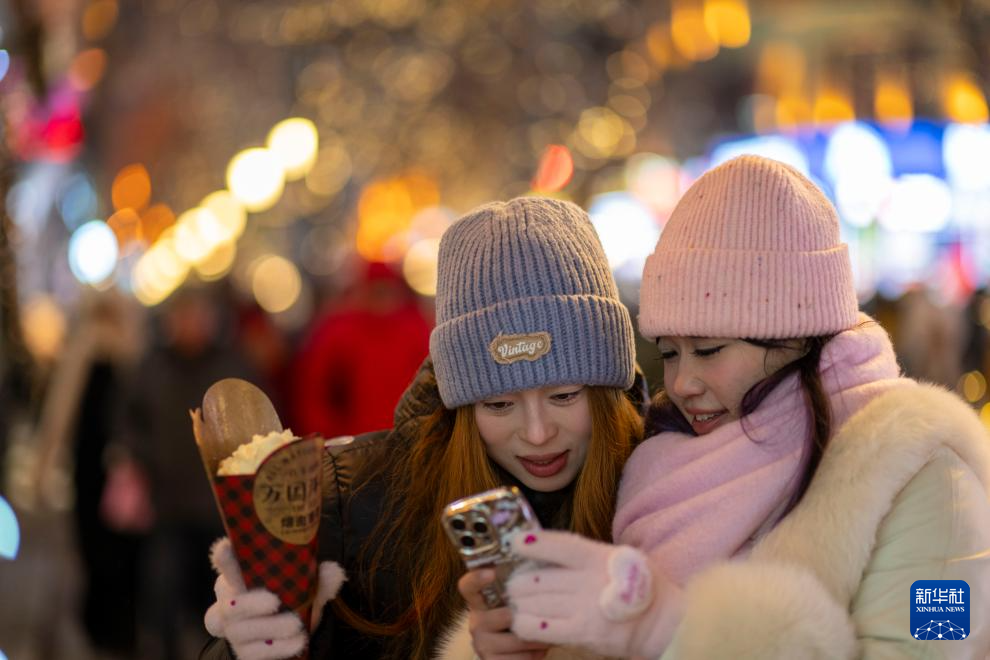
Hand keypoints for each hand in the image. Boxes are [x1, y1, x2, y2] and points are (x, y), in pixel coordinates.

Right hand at [204, 538, 345, 659]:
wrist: (290, 637)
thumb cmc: (291, 601)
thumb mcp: (306, 588)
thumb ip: (319, 579)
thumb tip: (334, 571)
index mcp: (242, 579)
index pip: (227, 566)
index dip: (224, 558)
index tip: (226, 547)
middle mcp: (230, 604)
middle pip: (230, 604)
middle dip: (251, 603)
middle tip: (275, 602)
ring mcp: (234, 631)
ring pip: (241, 631)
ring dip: (271, 627)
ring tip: (296, 624)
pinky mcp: (243, 653)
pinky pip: (254, 653)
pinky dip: (278, 648)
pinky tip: (298, 642)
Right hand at [458, 568, 549, 659]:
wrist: (511, 651)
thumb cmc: (518, 616)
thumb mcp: (516, 599)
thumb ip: (521, 585)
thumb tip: (542, 565)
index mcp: (479, 600)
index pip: (468, 586)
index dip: (477, 578)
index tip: (491, 573)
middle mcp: (477, 621)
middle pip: (504, 616)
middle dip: (529, 616)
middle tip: (546, 613)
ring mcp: (482, 644)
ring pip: (518, 640)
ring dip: (539, 637)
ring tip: (548, 632)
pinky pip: (521, 659)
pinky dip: (536, 654)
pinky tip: (538, 648)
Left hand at [505, 530, 683, 658]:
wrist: (664, 621)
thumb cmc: (638, 585)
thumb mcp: (618, 557)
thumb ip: (584, 554)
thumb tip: (544, 550)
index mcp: (597, 556)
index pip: (559, 545)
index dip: (535, 543)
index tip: (515, 542)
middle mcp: (588, 580)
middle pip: (536, 578)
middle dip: (519, 583)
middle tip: (516, 584)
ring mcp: (584, 608)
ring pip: (532, 603)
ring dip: (520, 604)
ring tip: (520, 603)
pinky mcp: (581, 633)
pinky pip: (539, 628)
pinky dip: (525, 624)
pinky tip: (525, 622)